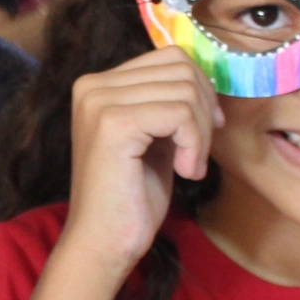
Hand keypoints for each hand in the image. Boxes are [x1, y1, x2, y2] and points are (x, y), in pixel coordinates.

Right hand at [57, 47, 217, 279]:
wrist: (104, 243)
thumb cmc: (131, 198)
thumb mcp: (155, 137)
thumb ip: (170, 102)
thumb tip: (207, 78)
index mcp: (99, 84)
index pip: (171, 56)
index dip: (200, 90)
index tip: (205, 131)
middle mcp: (92, 85)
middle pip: (181, 69)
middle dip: (204, 111)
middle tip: (197, 154)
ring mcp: (99, 102)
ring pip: (185, 91)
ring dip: (201, 134)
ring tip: (190, 167)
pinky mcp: (113, 124)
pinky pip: (180, 114)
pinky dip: (195, 145)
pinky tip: (186, 172)